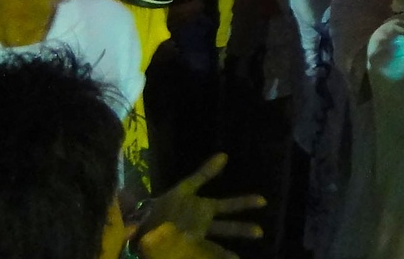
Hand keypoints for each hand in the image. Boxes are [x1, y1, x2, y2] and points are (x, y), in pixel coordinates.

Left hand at [139, 154, 263, 252]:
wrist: (140, 223)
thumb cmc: (164, 205)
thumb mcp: (184, 189)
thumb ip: (204, 174)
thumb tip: (224, 155)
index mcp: (204, 208)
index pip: (228, 205)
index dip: (245, 203)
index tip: (263, 201)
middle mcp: (203, 225)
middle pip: (227, 227)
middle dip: (242, 229)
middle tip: (260, 232)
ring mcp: (194, 239)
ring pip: (216, 246)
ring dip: (226, 252)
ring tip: (237, 258)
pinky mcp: (185, 250)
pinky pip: (200, 255)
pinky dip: (213, 257)